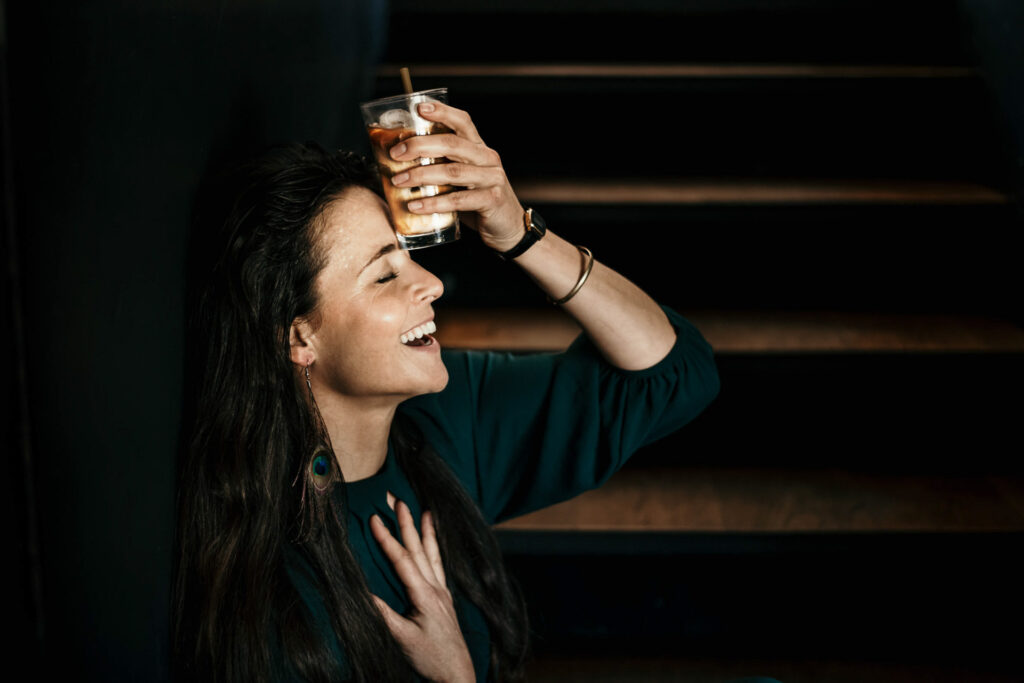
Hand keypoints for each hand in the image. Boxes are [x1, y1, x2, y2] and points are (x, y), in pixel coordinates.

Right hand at [369, 500, 474, 682]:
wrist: (457, 673)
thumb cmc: (430, 658)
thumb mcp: (402, 638)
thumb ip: (383, 615)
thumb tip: (362, 593)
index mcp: (424, 595)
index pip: (402, 560)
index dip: (387, 538)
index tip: (374, 518)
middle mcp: (436, 588)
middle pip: (419, 548)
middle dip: (406, 523)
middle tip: (398, 499)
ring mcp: (442, 592)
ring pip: (432, 554)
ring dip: (425, 531)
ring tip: (424, 510)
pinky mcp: (445, 598)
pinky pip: (440, 565)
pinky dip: (436, 548)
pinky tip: (435, 542)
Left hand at [388, 100, 524, 251]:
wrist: (508, 226)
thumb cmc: (477, 200)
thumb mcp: (462, 178)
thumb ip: (441, 166)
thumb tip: (399, 162)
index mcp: (479, 148)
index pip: (462, 121)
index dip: (442, 112)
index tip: (419, 108)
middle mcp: (487, 158)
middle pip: (452, 143)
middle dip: (420, 145)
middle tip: (395, 153)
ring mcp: (492, 178)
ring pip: (453, 172)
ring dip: (422, 175)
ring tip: (398, 181)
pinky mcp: (492, 200)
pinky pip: (458, 200)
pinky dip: (434, 203)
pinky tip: (415, 205)